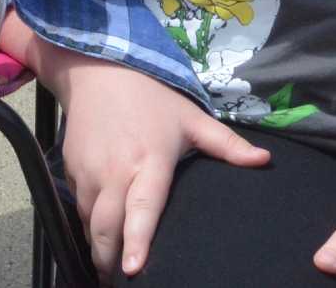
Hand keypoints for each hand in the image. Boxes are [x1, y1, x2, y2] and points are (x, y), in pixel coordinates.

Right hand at [42, 50, 269, 281]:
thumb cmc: (151, 97)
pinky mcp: (70, 167)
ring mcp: (88, 170)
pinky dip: (87, 223)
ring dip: (98, 244)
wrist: (98, 70)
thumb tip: (265, 161)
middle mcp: (115, 169)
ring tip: (109, 267)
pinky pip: (78, 205)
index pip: (142, 208)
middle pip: (106, 226)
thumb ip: (228, 144)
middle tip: (119, 282)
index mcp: (149, 161)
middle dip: (109, 260)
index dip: (137, 241)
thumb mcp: (191, 118)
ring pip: (88, 221)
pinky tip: (98, 234)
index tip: (134, 270)